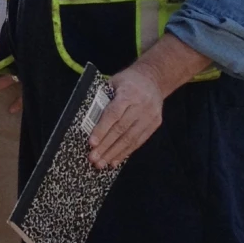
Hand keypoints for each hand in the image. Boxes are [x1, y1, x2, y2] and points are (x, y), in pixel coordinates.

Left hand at [88, 35, 211, 168]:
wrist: (154, 78)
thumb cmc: (128, 81)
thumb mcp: (113, 82)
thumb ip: (102, 98)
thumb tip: (87, 120)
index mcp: (129, 93)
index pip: (113, 114)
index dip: (102, 129)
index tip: (91, 143)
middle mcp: (141, 105)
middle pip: (121, 129)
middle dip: (106, 146)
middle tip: (93, 159)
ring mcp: (150, 115)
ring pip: (130, 138)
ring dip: (115, 153)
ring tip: (102, 164)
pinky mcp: (155, 123)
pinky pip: (139, 141)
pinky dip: (126, 152)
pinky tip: (115, 161)